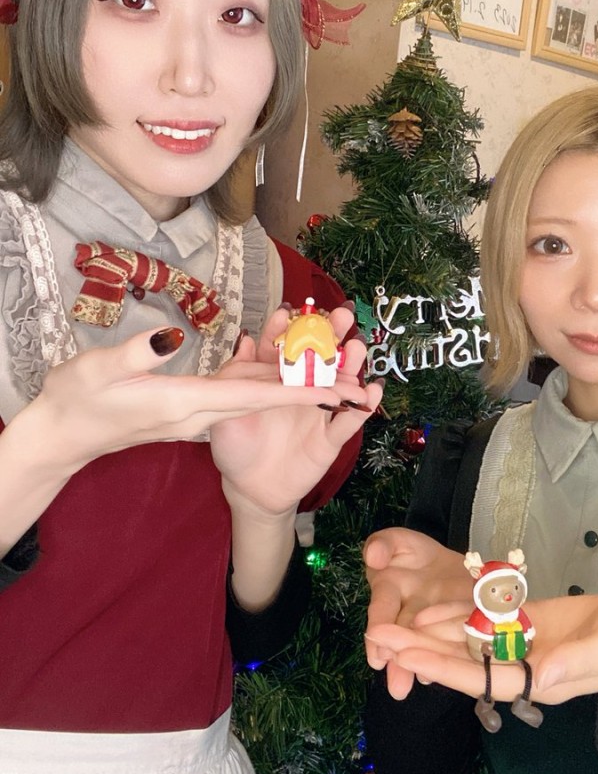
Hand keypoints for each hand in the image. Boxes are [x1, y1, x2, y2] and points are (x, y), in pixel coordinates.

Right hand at [35, 320, 368, 470]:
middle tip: (359, 372)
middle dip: (313, 387)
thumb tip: (169, 337)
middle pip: (268, 398)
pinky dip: (266, 379)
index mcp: (187, 404)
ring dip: (295, 381)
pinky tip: (282, 362)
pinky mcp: (189, 410)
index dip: (299, 393)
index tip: (340, 391)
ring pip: (257, 396)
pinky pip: (238, 395)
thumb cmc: (76, 400)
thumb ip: (136, 355)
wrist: (62, 436)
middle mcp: (201, 413)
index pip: (255, 398)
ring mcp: (197, 414)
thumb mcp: (97, 371)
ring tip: (337, 363)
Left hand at [211, 304, 381, 516]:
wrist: (247, 488)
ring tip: (356, 348)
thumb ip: (237, 377)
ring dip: (351, 365)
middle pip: (321, 358)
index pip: (284, 348)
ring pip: (341, 383)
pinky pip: (350, 421)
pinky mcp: (330, 439)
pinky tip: (371, 391)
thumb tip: (244, 339)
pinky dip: (362, 407)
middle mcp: (302, 390)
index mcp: (277, 379)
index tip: (289, 313)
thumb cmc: (236, 445)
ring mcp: (319, 412)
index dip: (287, 330)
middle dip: (332, 335)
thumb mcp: (228, 410)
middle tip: (341, 315)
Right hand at [363, 528, 474, 697]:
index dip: (379, 632)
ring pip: (422, 647)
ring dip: (418, 667)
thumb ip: (383, 544)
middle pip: (402, 638)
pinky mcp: (453, 629)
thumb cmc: (416, 554)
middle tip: (397, 688)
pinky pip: (447, 645)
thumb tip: (374, 557)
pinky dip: (441, 662)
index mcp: (389, 590)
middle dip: (398, 663)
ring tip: (414, 689)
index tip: (376, 656)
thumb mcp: (398, 541)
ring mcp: (429, 624)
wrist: (450, 562)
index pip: (382, 610)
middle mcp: (406, 613)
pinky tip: (437, 676)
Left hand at [367, 593, 597, 704]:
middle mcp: (521, 666)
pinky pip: (483, 622)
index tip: (408, 656)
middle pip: (462, 661)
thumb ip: (578, 662)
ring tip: (387, 623)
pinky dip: (456, 615)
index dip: (444, 666)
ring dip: (428, 633)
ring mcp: (520, 645)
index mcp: (539, 679)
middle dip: (420, 650)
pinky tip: (426, 609)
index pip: (482, 677)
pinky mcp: (524, 624)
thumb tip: (542, 673)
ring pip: (466, 642)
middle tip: (376, 636)